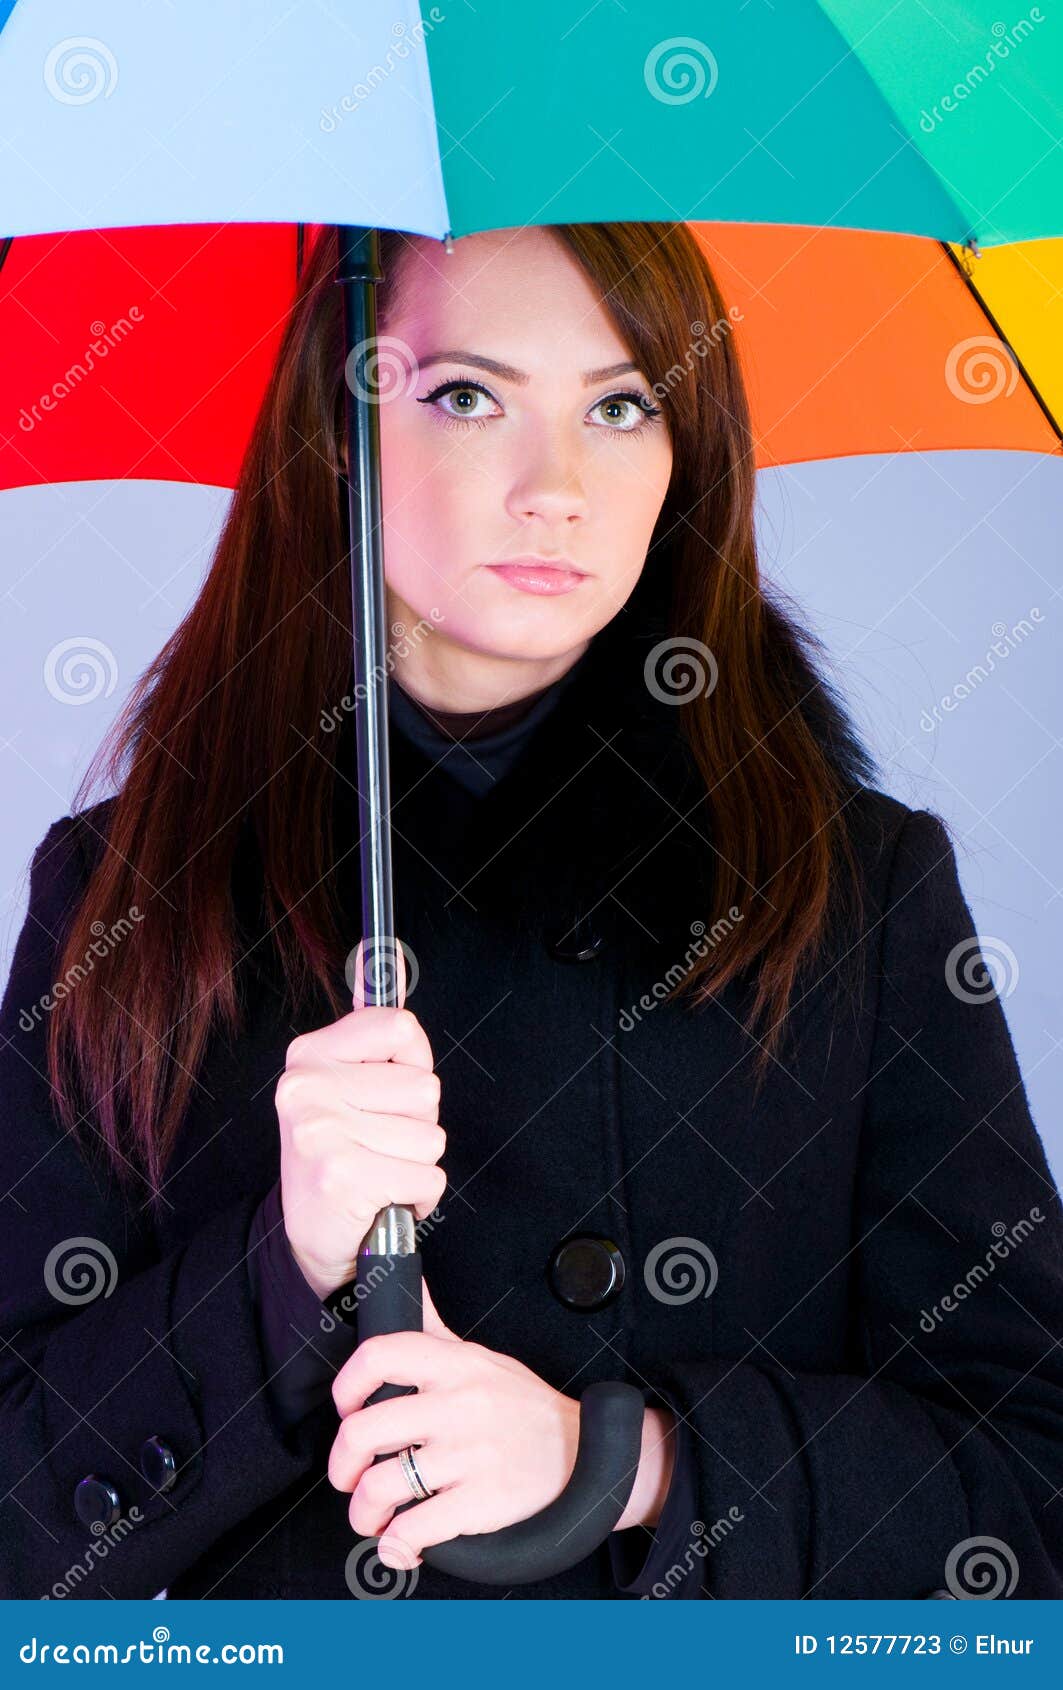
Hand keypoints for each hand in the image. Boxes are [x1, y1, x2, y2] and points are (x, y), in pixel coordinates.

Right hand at [275, 940, 446, 1299]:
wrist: (313, 1238)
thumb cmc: (342, 1156)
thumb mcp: (348, 1086)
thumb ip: (377, 1037)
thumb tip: (391, 968)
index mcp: (309, 1055)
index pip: (400, 1027)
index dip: (412, 1064)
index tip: (387, 1091)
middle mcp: (306, 1087)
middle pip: (424, 1087)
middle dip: (417, 1124)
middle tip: (377, 1144)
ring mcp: (321, 1131)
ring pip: (430, 1136)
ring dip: (416, 1163)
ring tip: (378, 1171)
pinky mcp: (342, 1176)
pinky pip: (428, 1176)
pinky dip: (418, 1196)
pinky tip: (382, 1198)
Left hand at [328, 1278, 581, 1567]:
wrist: (585, 1453)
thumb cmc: (525, 1407)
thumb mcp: (482, 1357)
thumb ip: (436, 1331)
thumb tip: (407, 1284)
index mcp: (454, 1366)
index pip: (377, 1356)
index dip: (346, 1386)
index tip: (345, 1409)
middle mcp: (457, 1405)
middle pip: (362, 1431)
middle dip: (341, 1466)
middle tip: (348, 1477)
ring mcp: (468, 1454)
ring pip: (380, 1486)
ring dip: (364, 1513)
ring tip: (372, 1516)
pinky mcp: (482, 1501)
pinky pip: (416, 1528)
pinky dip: (396, 1545)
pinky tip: (400, 1543)